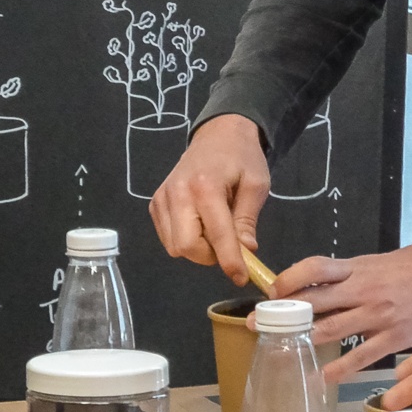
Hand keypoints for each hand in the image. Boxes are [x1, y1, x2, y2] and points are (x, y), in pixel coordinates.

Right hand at [148, 114, 270, 283]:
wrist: (219, 134)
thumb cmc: (242, 157)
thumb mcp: (256, 185)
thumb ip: (247, 220)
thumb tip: (245, 252)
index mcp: (205, 186)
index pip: (216, 236)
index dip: (229, 261)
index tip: (241, 278)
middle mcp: (177, 193)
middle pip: (186, 247)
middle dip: (209, 256)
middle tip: (228, 245)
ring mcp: (161, 198)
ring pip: (174, 247)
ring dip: (198, 249)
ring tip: (215, 229)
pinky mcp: (155, 203)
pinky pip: (167, 237)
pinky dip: (185, 239)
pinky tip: (200, 223)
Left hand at [274, 237, 411, 381]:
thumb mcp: (382, 261)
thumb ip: (356, 274)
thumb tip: (330, 284)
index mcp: (359, 267)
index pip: (313, 268)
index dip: (288, 279)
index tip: (272, 292)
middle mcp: (363, 290)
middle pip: (314, 301)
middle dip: (283, 314)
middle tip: (258, 325)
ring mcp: (378, 314)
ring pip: (331, 329)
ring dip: (304, 342)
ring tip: (282, 353)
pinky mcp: (395, 336)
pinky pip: (361, 356)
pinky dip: (339, 368)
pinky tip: (322, 377)